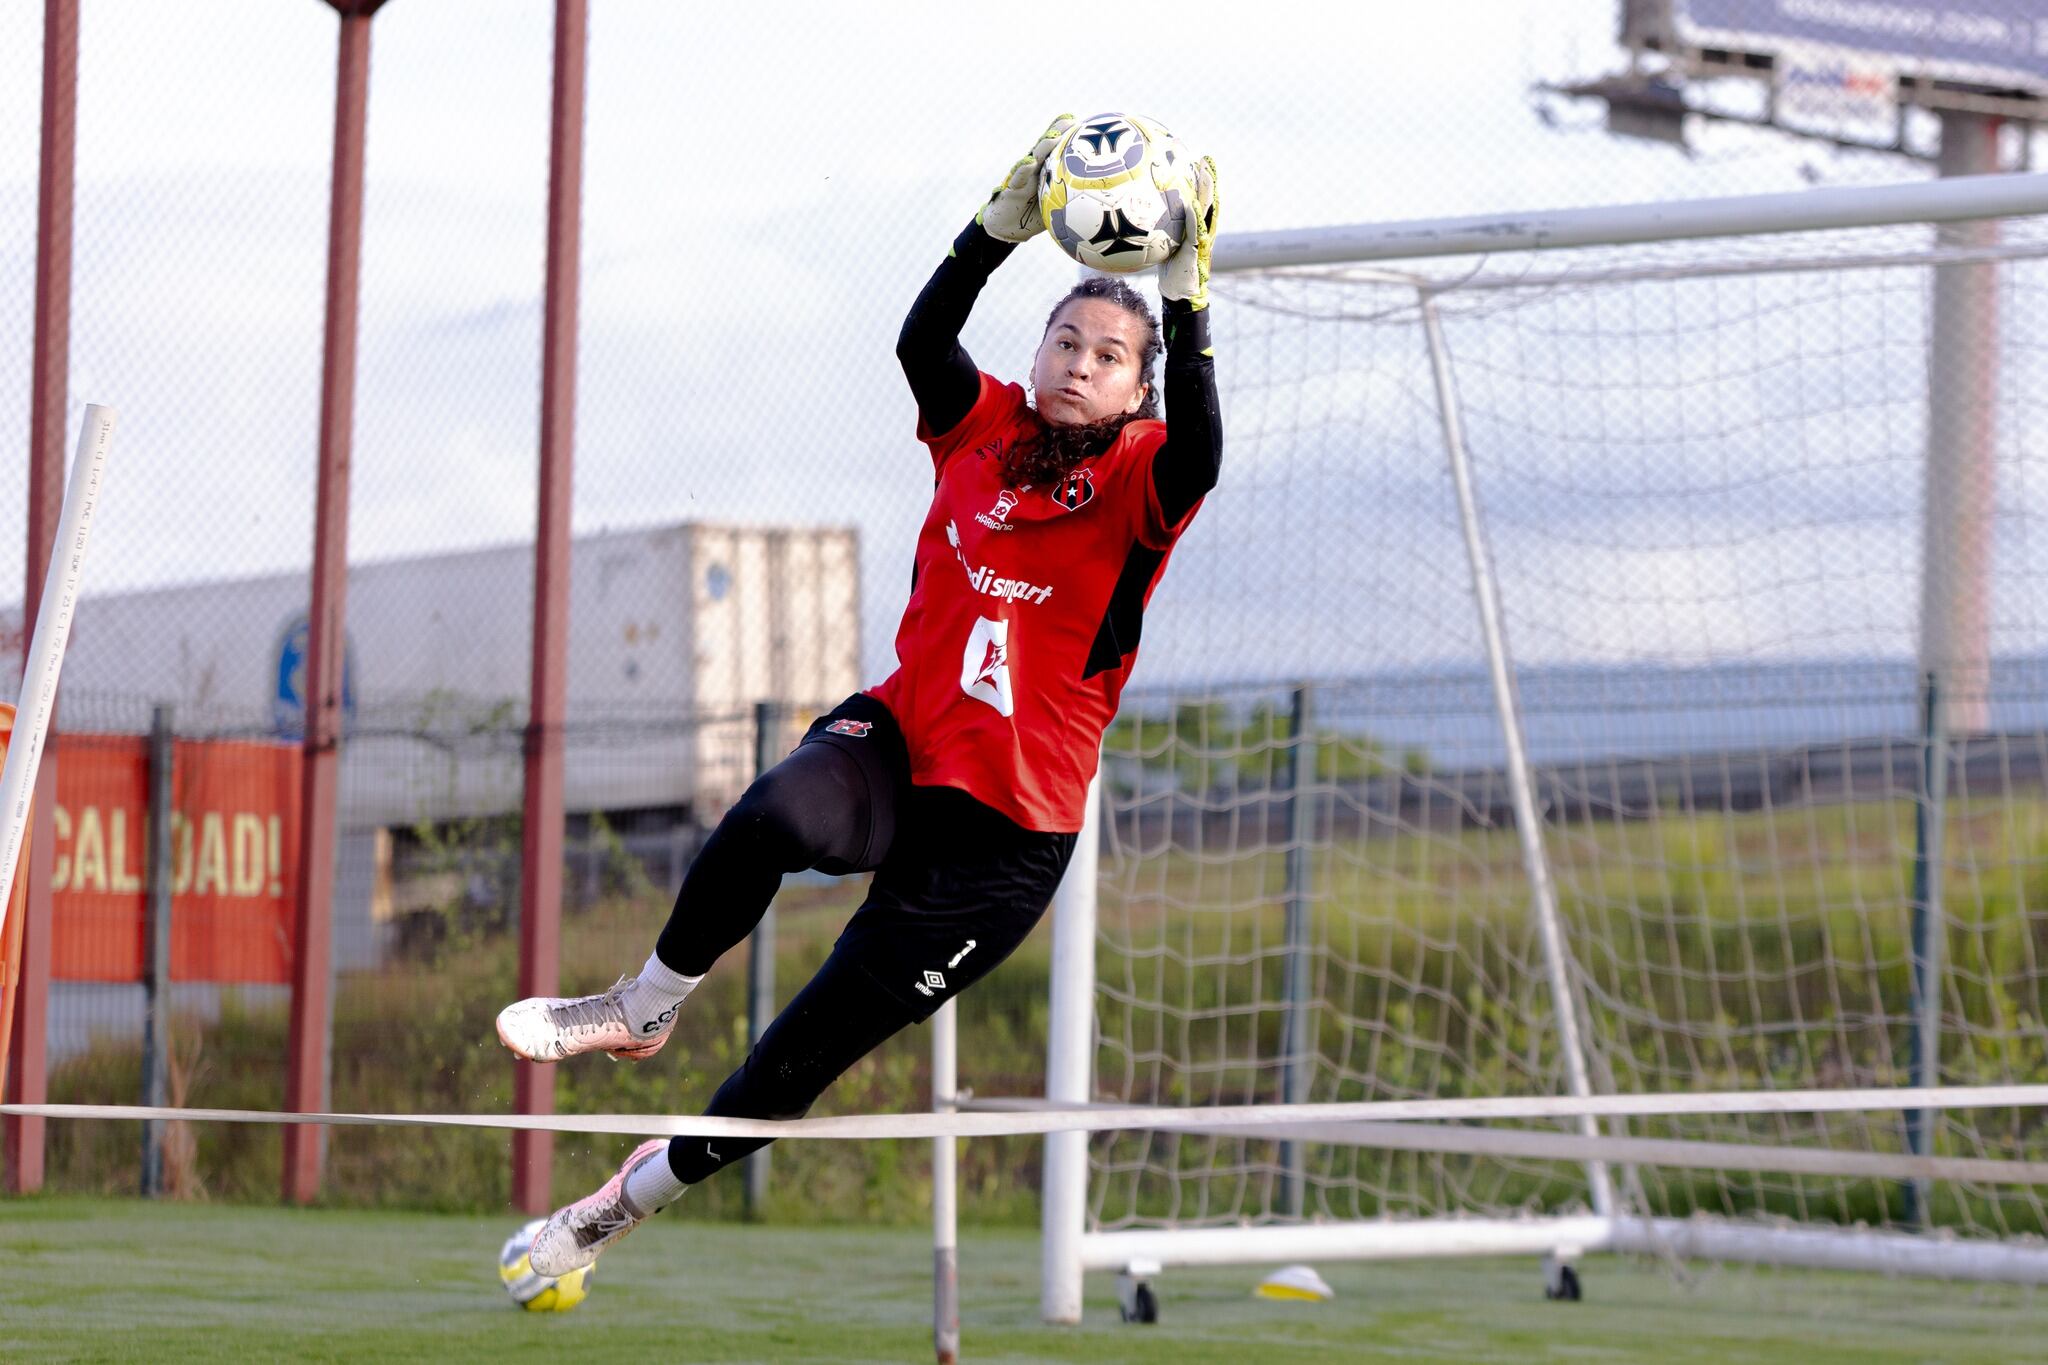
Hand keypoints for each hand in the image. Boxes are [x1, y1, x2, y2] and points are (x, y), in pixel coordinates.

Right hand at [977, 114, 1074, 243]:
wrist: (1010, 227)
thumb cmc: (1038, 215)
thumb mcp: (1060, 206)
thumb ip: (1077, 200)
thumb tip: (1104, 203)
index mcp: (1049, 168)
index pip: (1060, 147)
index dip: (1071, 134)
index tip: (1086, 123)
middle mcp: (1036, 166)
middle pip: (1048, 144)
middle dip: (1059, 130)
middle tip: (1072, 122)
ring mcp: (1024, 174)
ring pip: (1035, 156)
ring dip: (1044, 145)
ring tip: (1054, 137)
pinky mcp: (1012, 186)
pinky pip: (1019, 177)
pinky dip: (1024, 169)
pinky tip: (1030, 162)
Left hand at [1159, 154, 1218, 309]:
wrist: (1178, 291)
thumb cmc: (1168, 266)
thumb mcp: (1160, 242)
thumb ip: (1155, 226)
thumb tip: (1132, 211)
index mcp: (1194, 224)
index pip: (1197, 196)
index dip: (1197, 177)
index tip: (1192, 156)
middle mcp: (1201, 228)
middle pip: (1207, 199)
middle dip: (1207, 178)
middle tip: (1203, 157)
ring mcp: (1202, 239)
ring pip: (1207, 210)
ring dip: (1207, 191)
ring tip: (1205, 171)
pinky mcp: (1197, 251)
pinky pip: (1196, 231)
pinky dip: (1194, 217)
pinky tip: (1190, 204)